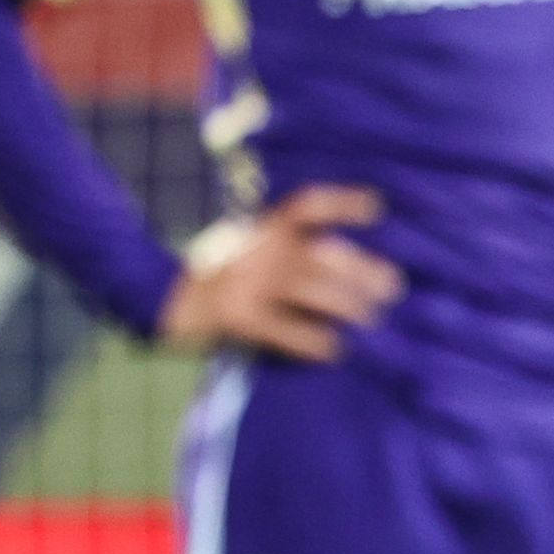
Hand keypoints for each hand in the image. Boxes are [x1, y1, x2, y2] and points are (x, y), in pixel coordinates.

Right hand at [156, 184, 400, 361]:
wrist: (161, 304)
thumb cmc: (224, 279)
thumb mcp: (254, 250)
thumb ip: (292, 251)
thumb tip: (356, 270)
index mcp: (265, 230)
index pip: (306, 207)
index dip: (341, 203)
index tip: (376, 207)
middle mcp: (259, 251)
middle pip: (320, 253)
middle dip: (360, 269)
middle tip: (391, 287)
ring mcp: (246, 283)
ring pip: (308, 288)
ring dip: (346, 304)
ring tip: (370, 320)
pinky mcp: (237, 317)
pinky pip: (284, 329)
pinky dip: (312, 341)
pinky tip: (333, 350)